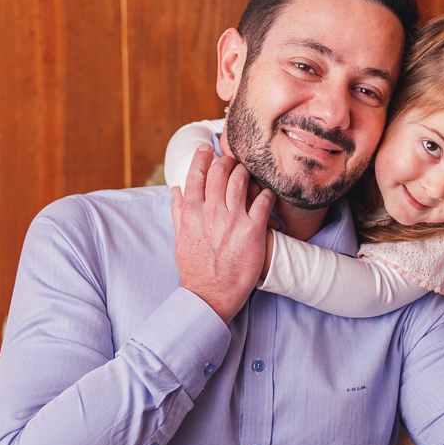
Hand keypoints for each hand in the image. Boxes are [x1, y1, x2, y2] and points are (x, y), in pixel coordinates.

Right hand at [171, 146, 275, 323]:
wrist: (210, 294)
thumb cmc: (195, 269)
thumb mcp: (180, 238)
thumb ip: (179, 211)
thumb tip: (176, 190)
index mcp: (191, 212)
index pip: (196, 175)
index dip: (203, 158)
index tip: (208, 149)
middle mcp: (211, 211)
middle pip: (220, 172)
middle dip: (227, 161)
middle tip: (233, 161)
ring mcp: (233, 219)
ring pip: (241, 180)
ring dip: (246, 173)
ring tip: (249, 174)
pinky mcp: (253, 229)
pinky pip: (263, 200)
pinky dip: (266, 193)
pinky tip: (266, 194)